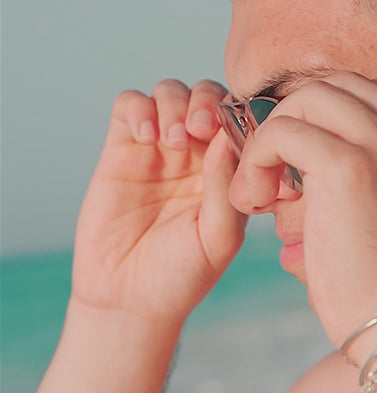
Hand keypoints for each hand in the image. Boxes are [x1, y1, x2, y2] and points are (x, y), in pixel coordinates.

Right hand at [72, 79, 245, 326]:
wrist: (129, 299)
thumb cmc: (182, 275)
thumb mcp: (218, 235)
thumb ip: (224, 184)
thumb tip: (228, 132)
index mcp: (226, 174)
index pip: (239, 122)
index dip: (239, 115)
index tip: (232, 133)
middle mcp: (195, 157)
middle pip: (206, 97)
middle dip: (206, 102)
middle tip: (200, 128)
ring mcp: (158, 152)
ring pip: (170, 93)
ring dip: (174, 103)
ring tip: (173, 141)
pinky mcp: (121, 152)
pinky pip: (129, 106)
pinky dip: (139, 108)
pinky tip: (145, 136)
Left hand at [234, 72, 376, 345]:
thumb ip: (372, 170)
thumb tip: (304, 151)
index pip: (367, 98)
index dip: (320, 121)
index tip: (293, 159)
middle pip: (335, 89)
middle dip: (293, 122)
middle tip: (268, 172)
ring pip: (306, 101)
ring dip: (270, 140)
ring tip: (259, 192)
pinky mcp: (350, 166)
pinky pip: (283, 131)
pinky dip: (257, 157)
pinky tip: (255, 199)